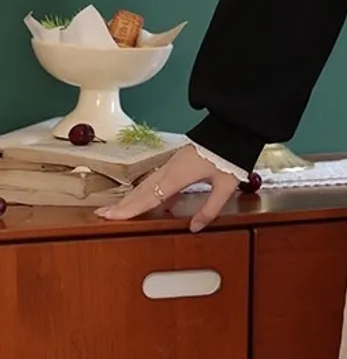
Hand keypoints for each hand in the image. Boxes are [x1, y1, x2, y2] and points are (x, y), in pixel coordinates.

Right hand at [95, 144, 241, 232]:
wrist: (231, 130)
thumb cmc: (228, 157)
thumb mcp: (224, 186)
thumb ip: (210, 208)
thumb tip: (195, 228)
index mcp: (178, 176)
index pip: (149, 197)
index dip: (130, 209)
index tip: (110, 217)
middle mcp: (170, 169)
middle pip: (142, 190)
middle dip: (122, 203)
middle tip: (102, 213)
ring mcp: (172, 163)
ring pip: (147, 183)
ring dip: (131, 196)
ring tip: (117, 208)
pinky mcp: (178, 161)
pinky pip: (157, 178)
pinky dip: (147, 189)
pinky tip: (148, 198)